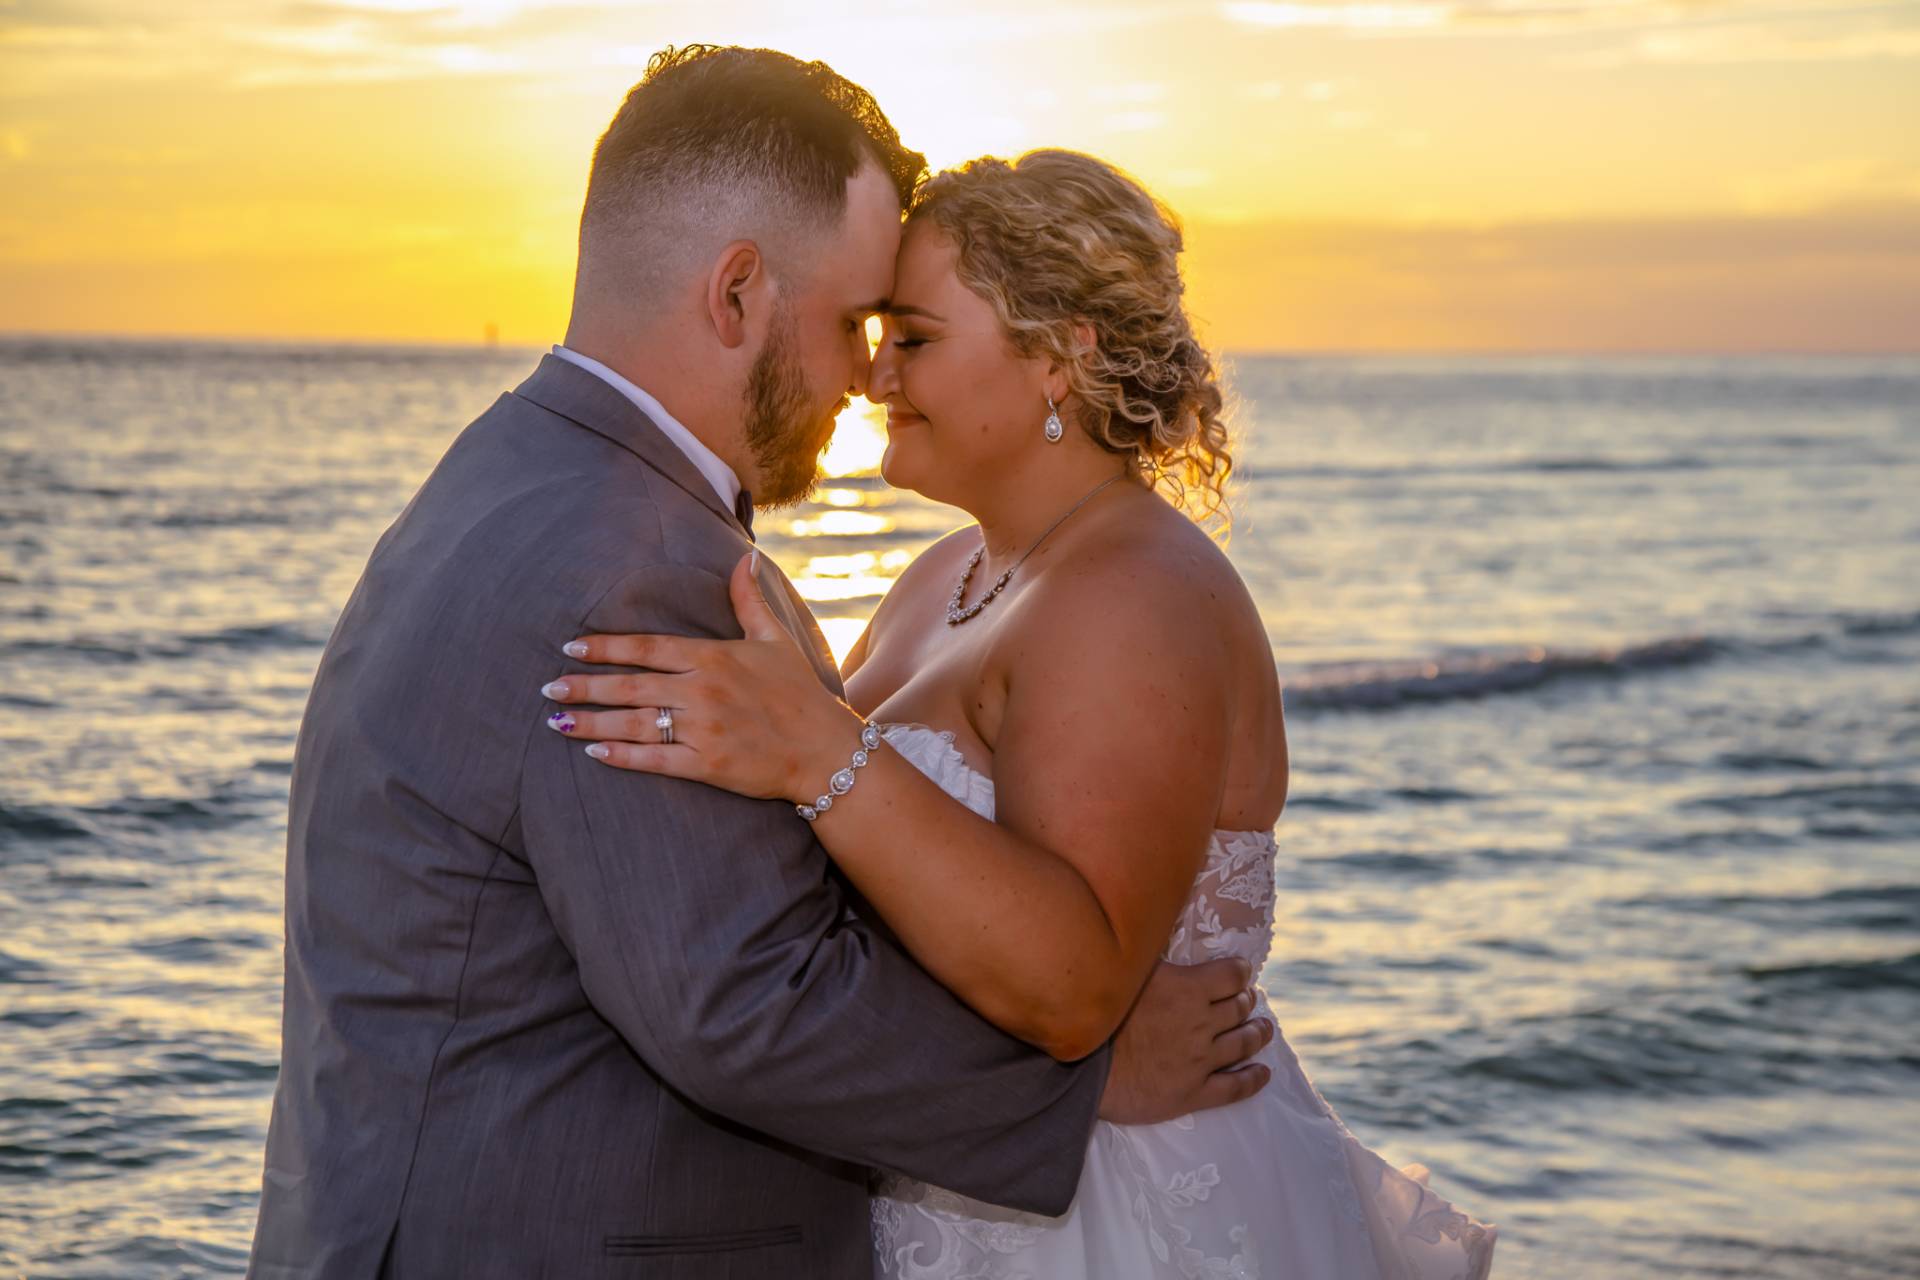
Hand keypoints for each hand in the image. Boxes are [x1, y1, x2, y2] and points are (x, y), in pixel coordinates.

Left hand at [540, 552, 865, 801]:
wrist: (825, 750)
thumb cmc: (799, 693)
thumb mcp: (775, 639)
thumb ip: (749, 600)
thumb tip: (745, 557)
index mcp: (713, 657)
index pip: (647, 647)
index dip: (605, 646)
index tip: (571, 646)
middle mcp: (702, 690)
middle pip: (630, 685)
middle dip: (584, 686)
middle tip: (548, 688)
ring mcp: (703, 729)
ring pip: (634, 722)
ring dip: (591, 722)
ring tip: (557, 720)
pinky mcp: (707, 765)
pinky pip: (655, 759)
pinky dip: (622, 756)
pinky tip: (594, 753)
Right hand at [1097, 957, 1272, 1124]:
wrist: (1083, 1069)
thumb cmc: (1100, 1014)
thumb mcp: (1128, 973)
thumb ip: (1154, 959)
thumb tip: (1160, 930)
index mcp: (1188, 989)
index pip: (1232, 975)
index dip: (1240, 973)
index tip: (1241, 973)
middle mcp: (1201, 1023)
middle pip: (1239, 1007)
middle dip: (1247, 1000)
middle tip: (1248, 999)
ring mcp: (1200, 1060)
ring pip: (1243, 1043)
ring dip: (1258, 1033)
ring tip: (1264, 1028)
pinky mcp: (1194, 1093)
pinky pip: (1235, 1087)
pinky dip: (1254, 1079)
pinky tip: (1263, 1073)